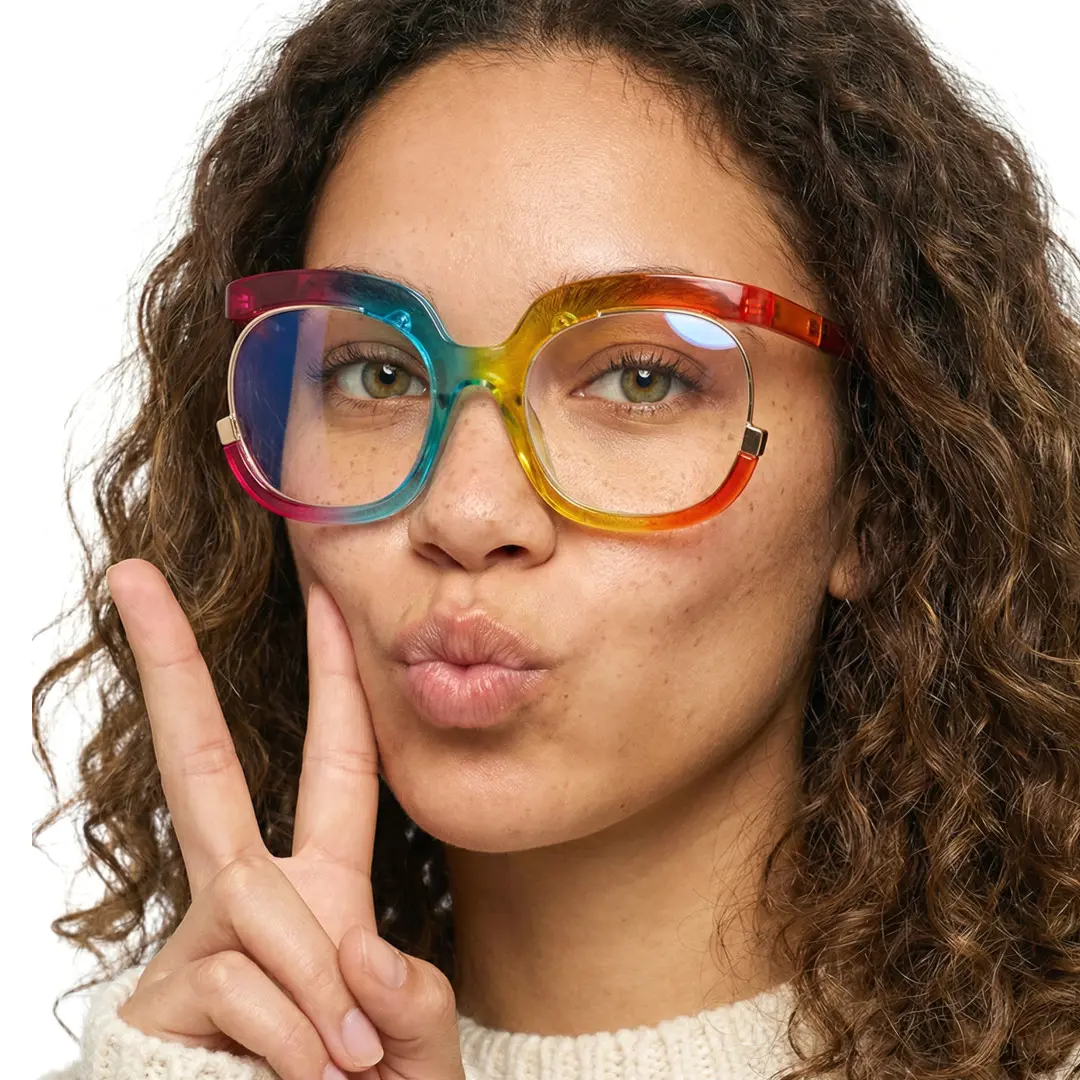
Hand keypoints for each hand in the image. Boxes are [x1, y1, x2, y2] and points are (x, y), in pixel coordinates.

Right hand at [107, 559, 465, 1079]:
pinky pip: (245, 985)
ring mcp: (203, 943)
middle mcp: (252, 895)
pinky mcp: (165, 998)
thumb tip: (357, 955)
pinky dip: (293, 1043)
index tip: (323, 595)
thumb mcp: (413, 1047)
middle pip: (203, 763)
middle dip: (170, 667)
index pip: (336, 759)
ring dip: (316, 996)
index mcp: (322, 885)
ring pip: (256, 902)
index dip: (334, 676)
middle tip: (132, 576)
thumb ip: (409, 1001)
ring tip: (347, 1072)